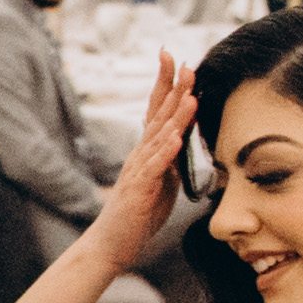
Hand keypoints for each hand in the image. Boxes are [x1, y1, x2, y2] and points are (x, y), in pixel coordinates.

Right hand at [92, 57, 197, 265]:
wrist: (112, 244)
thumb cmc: (137, 213)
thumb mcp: (161, 179)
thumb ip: (170, 156)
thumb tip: (182, 135)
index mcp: (147, 151)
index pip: (157, 110)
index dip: (167, 84)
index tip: (176, 58)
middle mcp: (140, 154)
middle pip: (158, 115)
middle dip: (173, 89)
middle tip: (186, 64)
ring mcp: (138, 171)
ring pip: (159, 138)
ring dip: (175, 116)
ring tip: (190, 96)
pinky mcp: (138, 190)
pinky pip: (153, 168)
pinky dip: (165, 151)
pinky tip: (175, 138)